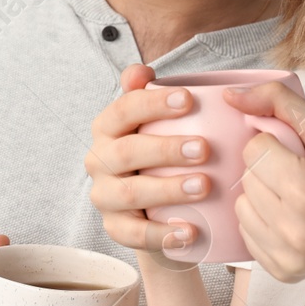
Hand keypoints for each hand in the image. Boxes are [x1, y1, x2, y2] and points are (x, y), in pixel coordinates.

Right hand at [86, 64, 208, 254]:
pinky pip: (134, 234)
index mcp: (107, 128)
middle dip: (166, 149)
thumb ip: (148, 93)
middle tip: (205, 148)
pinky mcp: (115, 227)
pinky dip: (162, 234)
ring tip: (204, 186)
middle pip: (127, 152)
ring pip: (131, 192)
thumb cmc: (158, 155)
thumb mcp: (154, 122)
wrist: (154, 207)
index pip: (124, 109)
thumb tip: (142, 71)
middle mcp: (98, 160)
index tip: (189, 100)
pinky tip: (190, 231)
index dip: (154, 103)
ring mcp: (104, 196)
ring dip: (168, 189)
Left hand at [223, 82, 304, 284]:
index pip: (253, 149)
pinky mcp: (283, 271)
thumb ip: (281, 105)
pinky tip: (294, 218)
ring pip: (242, 204)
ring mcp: (287, 255)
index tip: (303, 153)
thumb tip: (232, 96)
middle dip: (269, 167)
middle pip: (246, 176)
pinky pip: (248, 232)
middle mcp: (292, 228)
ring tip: (299, 196)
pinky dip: (265, 221)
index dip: (276, 143)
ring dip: (264, 194)